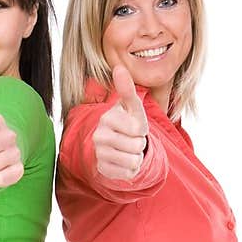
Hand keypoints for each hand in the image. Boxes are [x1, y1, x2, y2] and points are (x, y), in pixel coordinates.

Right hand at [92, 64, 148, 179]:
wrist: (116, 145)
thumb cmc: (127, 122)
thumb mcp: (131, 107)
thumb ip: (127, 89)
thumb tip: (119, 68)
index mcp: (107, 118)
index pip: (137, 129)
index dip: (142, 129)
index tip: (134, 127)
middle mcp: (99, 136)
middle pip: (137, 146)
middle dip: (139, 144)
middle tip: (131, 139)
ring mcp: (100, 154)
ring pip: (133, 161)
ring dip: (136, 157)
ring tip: (128, 149)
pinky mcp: (103, 170)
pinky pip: (128, 173)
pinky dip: (131, 169)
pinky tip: (123, 161)